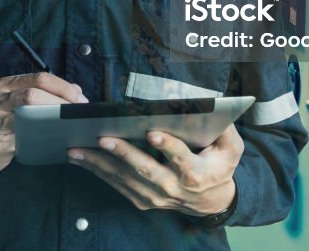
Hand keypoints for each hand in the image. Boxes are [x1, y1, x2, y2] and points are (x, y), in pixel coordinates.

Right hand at [0, 72, 87, 179]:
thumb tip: (76, 90)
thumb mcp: (13, 101)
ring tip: (71, 125)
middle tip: (79, 112)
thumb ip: (41, 93)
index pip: (38, 78)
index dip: (63, 87)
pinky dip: (43, 140)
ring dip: (54, 119)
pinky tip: (56, 142)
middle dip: (61, 101)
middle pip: (34, 93)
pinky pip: (24, 140)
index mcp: (5, 85)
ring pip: (28, 114)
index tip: (80, 98)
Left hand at [67, 123, 243, 216]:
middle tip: (103, 138)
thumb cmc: (219, 165)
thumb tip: (212, 107)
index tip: (152, 132)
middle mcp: (174, 187)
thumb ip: (225, 128)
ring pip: (125, 179)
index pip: (181, 158)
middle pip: (147, 170)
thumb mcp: (232, 147)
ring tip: (77, 149)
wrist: (212, 201)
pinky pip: (118, 186)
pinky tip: (81, 159)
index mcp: (196, 172)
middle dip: (124, 153)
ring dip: (100, 164)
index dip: (167, 145)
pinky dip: (98, 172)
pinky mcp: (143, 201)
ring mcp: (156, 197)